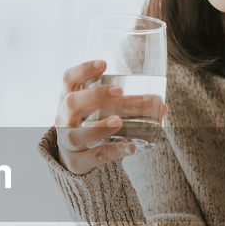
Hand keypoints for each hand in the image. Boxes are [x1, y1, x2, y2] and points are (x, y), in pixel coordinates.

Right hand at [54, 60, 167, 175]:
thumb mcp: (97, 110)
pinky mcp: (77, 162)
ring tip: (119, 121)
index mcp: (67, 99)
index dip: (83, 70)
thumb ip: (124, 104)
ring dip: (99, 127)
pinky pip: (95, 156)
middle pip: (71, 104)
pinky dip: (114, 151)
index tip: (104, 64)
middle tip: (119, 91)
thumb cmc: (88, 125)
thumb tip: (161, 104)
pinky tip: (131, 148)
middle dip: (94, 96)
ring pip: (78, 134)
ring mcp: (67, 142)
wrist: (73, 158)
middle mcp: (63, 119)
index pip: (68, 80)